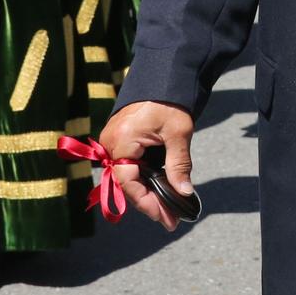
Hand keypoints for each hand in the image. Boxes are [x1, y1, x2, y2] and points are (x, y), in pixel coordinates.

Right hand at [100, 100, 195, 230]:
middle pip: (127, 182)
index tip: (164, 218)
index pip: (128, 183)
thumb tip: (184, 193)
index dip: (146, 203)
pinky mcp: (120, 137)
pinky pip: (129, 164)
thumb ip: (179, 165)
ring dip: (147, 191)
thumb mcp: (178, 134)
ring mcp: (113, 139)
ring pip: (128, 175)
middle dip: (149, 202)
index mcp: (122, 141)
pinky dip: (144, 177)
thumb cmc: (171, 101)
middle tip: (170, 220)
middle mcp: (111, 142)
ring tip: (168, 208)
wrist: (165, 74)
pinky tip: (159, 188)